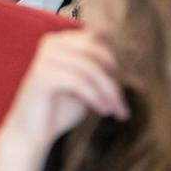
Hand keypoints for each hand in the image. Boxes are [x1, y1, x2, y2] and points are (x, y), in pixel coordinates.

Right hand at [0, 29, 128, 151]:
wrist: (31, 133)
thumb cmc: (60, 109)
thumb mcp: (89, 88)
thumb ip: (106, 75)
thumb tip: (139, 72)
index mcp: (63, 41)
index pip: (99, 38)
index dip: (120, 58)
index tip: (136, 83)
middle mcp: (53, 43)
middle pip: (98, 51)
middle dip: (116, 79)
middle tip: (124, 104)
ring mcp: (46, 57)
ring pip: (91, 69)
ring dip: (110, 92)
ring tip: (118, 112)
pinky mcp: (42, 75)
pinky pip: (79, 82)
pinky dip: (96, 97)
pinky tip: (103, 111)